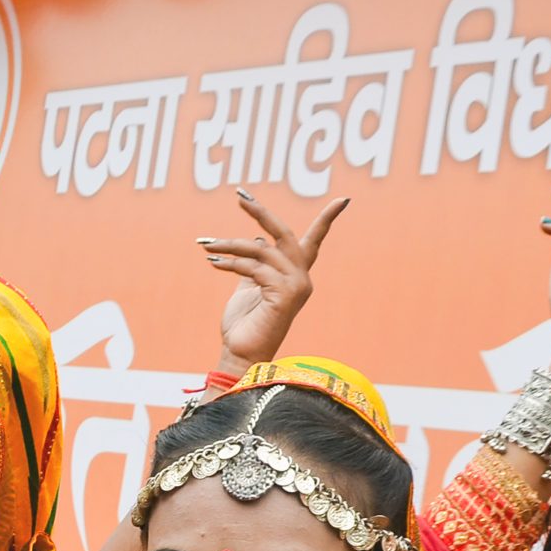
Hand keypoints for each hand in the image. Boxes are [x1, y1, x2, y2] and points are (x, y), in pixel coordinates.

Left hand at [201, 191, 348, 379]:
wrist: (240, 354)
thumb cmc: (244, 325)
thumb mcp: (249, 287)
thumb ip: (254, 264)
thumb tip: (255, 240)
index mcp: (296, 276)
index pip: (315, 241)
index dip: (328, 220)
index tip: (344, 200)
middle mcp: (302, 279)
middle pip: (284, 234)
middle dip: (261, 213)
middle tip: (240, 196)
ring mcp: (296, 286)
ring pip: (260, 251)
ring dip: (230, 245)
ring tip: (206, 245)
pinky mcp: (284, 295)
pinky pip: (254, 268)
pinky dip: (231, 263)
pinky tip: (213, 262)